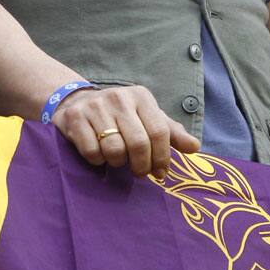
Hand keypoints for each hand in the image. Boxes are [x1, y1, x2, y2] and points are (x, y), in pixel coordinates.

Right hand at [52, 84, 199, 178]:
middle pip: (138, 143)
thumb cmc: (121, 116)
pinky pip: (92, 152)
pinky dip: (97, 161)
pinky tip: (99, 154)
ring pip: (114, 149)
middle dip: (141, 165)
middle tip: (140, 172)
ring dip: (118, 163)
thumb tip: (195, 147)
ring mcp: (95, 106)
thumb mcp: (147, 118)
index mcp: (141, 97)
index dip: (162, 157)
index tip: (160, 172)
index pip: (159, 131)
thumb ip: (171, 132)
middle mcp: (119, 98)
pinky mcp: (75, 118)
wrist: (79, 102)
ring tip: (118, 159)